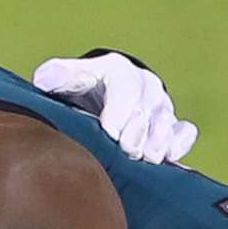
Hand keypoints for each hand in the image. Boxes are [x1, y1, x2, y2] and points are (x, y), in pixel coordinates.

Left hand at [34, 50, 198, 163]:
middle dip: (137, 133)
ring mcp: (161, 107)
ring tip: (148, 157)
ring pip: (167, 123)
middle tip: (127, 152)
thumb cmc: (81, 89)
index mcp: (118, 71)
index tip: (111, 133)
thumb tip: (43, 79)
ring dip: (159, 142)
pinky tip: (169, 157)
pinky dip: (179, 144)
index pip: (125, 88)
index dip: (120, 112)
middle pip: (147, 111)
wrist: (100, 97)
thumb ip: (58, 77)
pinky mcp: (172, 126)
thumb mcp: (68, 78)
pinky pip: (184, 132)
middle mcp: (144, 86)